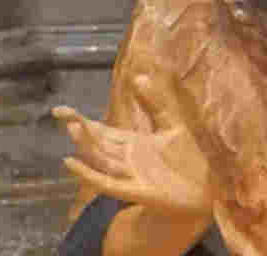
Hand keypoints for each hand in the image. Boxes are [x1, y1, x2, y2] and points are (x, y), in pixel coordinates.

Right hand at [53, 106, 211, 214]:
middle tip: (61, 112)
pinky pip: (108, 183)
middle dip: (80, 129)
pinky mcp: (137, 191)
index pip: (101, 131)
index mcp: (132, 144)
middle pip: (98, 143)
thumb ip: (154, 103)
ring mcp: (130, 175)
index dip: (81, 120)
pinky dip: (90, 174)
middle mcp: (126, 159)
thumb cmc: (188, 160)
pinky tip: (73, 163)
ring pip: (102, 159)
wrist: (205, 190)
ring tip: (72, 128)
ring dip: (87, 145)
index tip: (60, 110)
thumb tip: (138, 76)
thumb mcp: (172, 125)